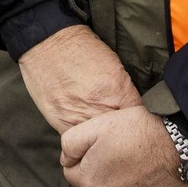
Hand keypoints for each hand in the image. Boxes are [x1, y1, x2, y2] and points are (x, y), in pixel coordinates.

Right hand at [17, 25, 141, 133]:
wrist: (47, 42)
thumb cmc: (82, 49)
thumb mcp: (114, 64)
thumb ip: (125, 91)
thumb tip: (134, 110)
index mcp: (117, 90)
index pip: (140, 120)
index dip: (140, 123)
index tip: (138, 124)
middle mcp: (100, 107)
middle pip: (120, 136)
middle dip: (123, 135)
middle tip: (122, 133)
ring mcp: (79, 117)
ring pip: (98, 144)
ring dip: (102, 142)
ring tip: (103, 136)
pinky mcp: (60, 122)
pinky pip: (77, 143)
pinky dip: (82, 141)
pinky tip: (84, 134)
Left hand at [59, 106, 187, 186]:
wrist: (179, 142)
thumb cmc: (137, 130)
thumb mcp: (94, 125)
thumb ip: (70, 143)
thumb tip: (67, 159)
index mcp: (90, 181)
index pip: (72, 173)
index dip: (83, 156)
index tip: (98, 145)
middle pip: (95, 185)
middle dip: (102, 169)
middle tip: (120, 149)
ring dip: (121, 181)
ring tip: (137, 159)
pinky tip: (149, 173)